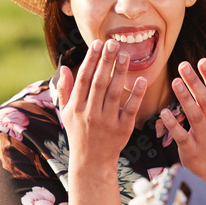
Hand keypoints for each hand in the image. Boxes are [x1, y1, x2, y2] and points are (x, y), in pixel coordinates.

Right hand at [57, 38, 146, 169]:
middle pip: (99, 82)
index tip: (98, 44)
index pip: (83, 79)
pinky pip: (130, 109)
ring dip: (120, 72)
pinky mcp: (122, 129)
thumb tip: (63, 68)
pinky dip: (136, 95)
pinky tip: (141, 80)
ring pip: (114, 92)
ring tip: (126, 54)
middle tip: (113, 42)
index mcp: (75, 107)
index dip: (91, 60)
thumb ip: (64, 90)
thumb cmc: (78, 133)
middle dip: (106, 61)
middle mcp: (90, 113)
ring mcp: (106, 122)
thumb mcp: (65, 113)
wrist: (91, 162)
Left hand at [159, 58, 205, 183]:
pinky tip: (164, 112)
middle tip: (183, 65)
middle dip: (195, 82)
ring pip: (195, 116)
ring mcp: (204, 137)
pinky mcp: (191, 150)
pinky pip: (182, 136)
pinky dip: (173, 125)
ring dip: (185, 99)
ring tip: (175, 82)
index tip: (202, 60)